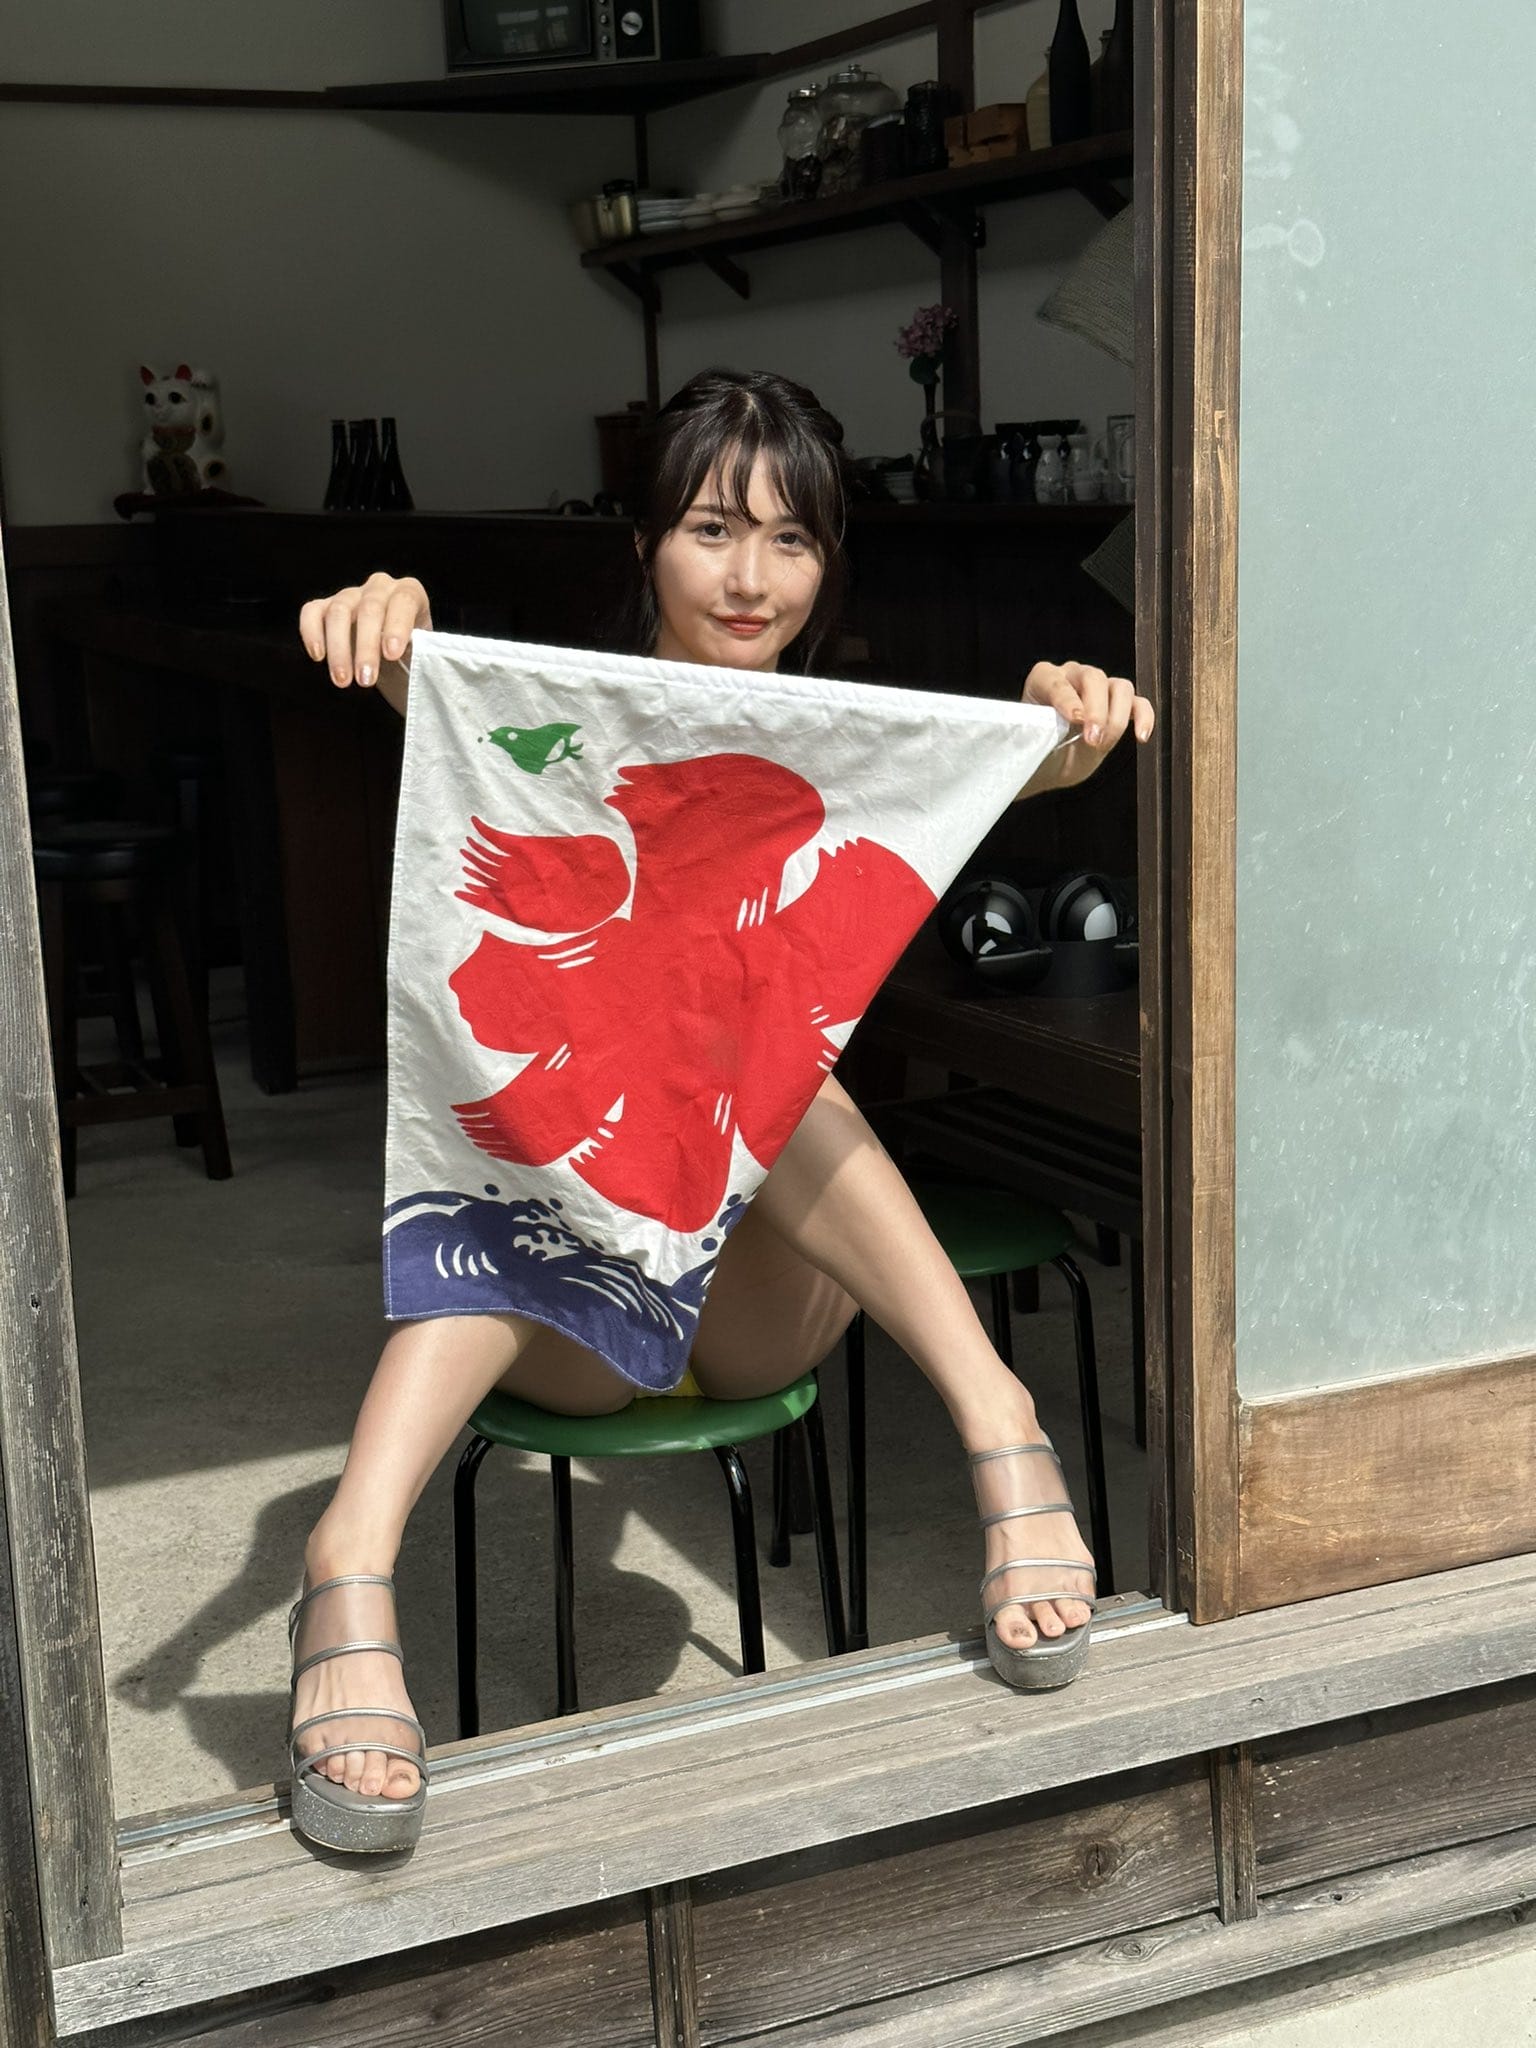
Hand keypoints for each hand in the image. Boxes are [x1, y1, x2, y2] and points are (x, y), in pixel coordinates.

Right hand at [298, 571, 431, 688]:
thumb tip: (411, 660)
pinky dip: (311, 632)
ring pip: (339, 611)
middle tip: (365, 680)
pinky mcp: (325, 605)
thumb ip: (419, 651)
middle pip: (369, 609)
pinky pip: (312, 612)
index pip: (404, 601)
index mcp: (410, 592)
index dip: (397, 626)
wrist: (395, 655)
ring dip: (339, 649)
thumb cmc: (411, 653)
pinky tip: (318, 656)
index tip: (391, 654)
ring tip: (342, 680)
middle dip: (366, 647)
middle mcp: (380, 587)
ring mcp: (350, 594)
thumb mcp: (422, 651)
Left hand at [1022, 659, 1153, 787]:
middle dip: (1096, 710)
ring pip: (1120, 688)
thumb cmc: (1037, 748)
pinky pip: (1139, 704)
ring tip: (1103, 745)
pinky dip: (1144, 718)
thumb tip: (1053, 733)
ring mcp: (1100, 688)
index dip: (1067, 699)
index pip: (1057, 681)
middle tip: (1092, 739)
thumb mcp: (1033, 742)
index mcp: (1045, 678)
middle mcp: (1074, 675)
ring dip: (1116, 717)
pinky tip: (1140, 737)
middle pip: (1094, 678)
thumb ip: (1042, 733)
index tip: (1074, 719)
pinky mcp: (1120, 706)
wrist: (1050, 762)